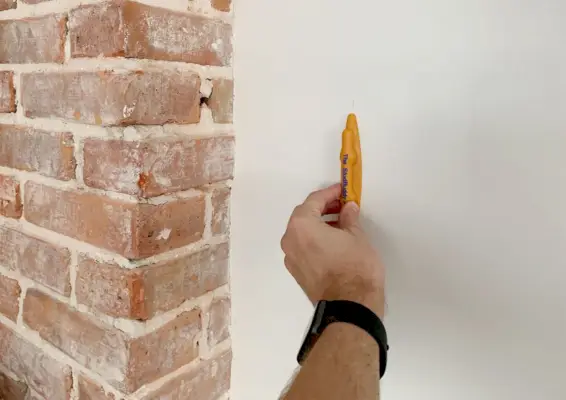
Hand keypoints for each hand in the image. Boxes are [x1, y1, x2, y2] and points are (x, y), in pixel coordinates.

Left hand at [281, 184, 384, 316]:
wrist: (350, 306)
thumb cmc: (355, 267)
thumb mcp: (357, 236)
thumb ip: (348, 218)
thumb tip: (348, 208)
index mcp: (301, 226)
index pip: (313, 201)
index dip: (329, 193)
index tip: (342, 190)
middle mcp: (290, 240)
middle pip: (304, 216)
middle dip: (323, 209)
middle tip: (343, 206)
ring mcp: (291, 258)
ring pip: (303, 233)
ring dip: (319, 225)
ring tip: (342, 225)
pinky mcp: (297, 273)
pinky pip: (304, 248)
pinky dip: (316, 240)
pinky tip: (334, 242)